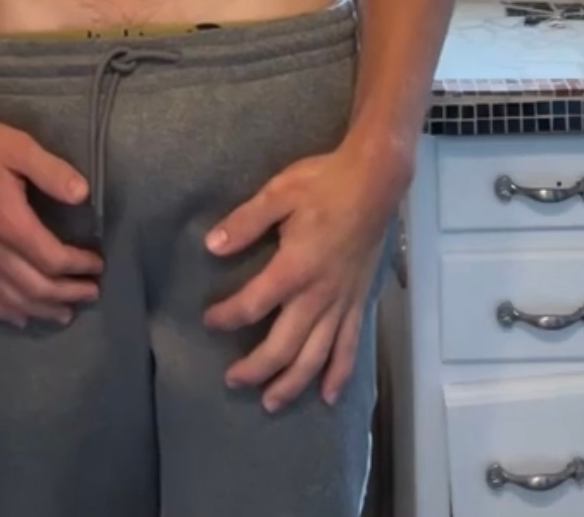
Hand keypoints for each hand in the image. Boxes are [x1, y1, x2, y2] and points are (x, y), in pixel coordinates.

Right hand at [0, 101, 103, 327]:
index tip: (98, 265)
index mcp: (10, 223)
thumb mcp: (20, 148)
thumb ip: (53, 173)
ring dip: (41, 310)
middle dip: (67, 293)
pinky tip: (19, 318)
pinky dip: (4, 311)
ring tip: (65, 314)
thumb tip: (84, 195)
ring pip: (10, 298)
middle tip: (91, 293)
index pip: (52, 259)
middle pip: (35, 287)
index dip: (79, 266)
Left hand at [202, 148, 396, 412]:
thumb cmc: (323, 183)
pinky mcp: (358, 301)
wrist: (375, 181)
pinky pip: (350, 347)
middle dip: (255, 369)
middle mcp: (318, 294)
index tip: (208, 320)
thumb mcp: (279, 193)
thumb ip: (245, 222)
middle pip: (283, 346)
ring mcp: (341, 302)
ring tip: (271, 403)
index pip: (253, 305)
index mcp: (294, 268)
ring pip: (316, 357)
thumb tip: (211, 246)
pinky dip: (339, 374)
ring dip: (292, 383)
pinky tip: (328, 395)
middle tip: (232, 381)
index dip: (227, 317)